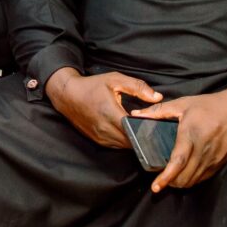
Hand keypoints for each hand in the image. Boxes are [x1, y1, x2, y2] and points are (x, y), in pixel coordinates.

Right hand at [45, 68, 162, 148]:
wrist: (68, 95)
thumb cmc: (92, 86)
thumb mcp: (115, 79)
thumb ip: (138, 87)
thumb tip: (158, 97)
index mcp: (111, 114)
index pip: (136, 130)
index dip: (148, 130)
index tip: (157, 125)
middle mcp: (105, 129)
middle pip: (133, 141)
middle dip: (144, 137)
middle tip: (154, 129)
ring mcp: (101, 137)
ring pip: (125, 146)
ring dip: (134, 141)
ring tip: (143, 131)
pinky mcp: (97, 141)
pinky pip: (116, 146)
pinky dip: (125, 141)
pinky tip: (130, 133)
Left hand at [130, 77, 226, 191]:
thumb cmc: (210, 105)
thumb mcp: (183, 103)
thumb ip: (158, 111)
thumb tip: (136, 114)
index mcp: (192, 135)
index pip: (178, 161)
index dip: (165, 177)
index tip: (155, 186)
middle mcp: (203, 150)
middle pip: (185, 177)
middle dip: (170, 182)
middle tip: (159, 179)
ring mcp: (214, 159)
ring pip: (194, 180)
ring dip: (181, 183)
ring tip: (170, 177)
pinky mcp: (221, 162)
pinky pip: (204, 177)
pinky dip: (192, 179)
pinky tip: (186, 172)